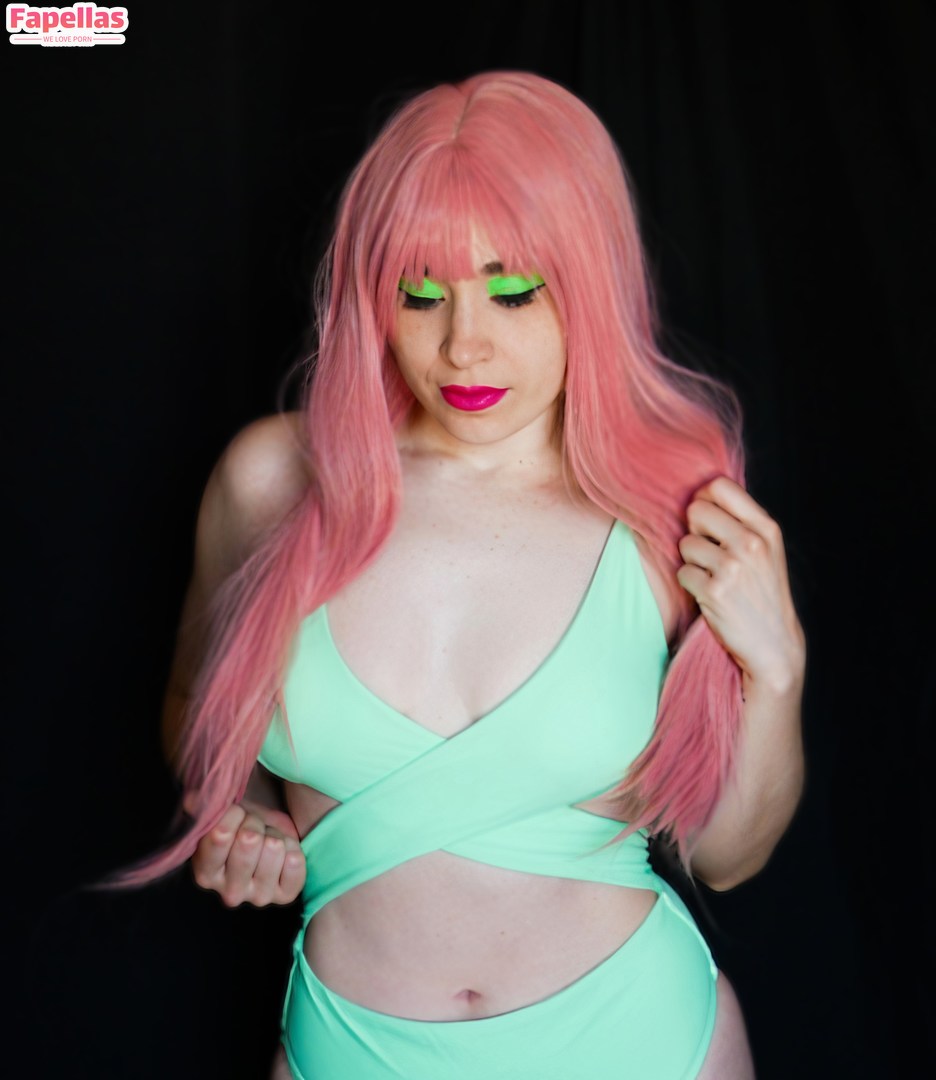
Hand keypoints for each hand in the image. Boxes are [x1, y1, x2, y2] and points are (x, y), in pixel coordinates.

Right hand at [190, 799, 305, 906]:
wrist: (270, 835)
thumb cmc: (242, 825)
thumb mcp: (220, 813)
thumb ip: (203, 807)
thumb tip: (193, 800)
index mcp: (205, 874)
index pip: (220, 835)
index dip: (234, 814)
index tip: (236, 815)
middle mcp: (229, 893)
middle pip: (249, 841)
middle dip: (254, 824)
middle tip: (253, 828)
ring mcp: (258, 897)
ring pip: (273, 848)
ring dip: (273, 836)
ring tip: (267, 840)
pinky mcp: (285, 895)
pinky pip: (295, 861)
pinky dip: (292, 848)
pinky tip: (283, 853)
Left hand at [677, 477, 804, 691]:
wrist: (774, 644)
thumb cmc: (762, 593)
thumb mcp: (767, 550)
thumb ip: (742, 521)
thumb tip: (703, 493)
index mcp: (766, 528)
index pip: (720, 486)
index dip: (704, 499)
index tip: (707, 519)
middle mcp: (751, 543)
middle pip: (696, 510)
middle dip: (694, 530)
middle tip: (709, 552)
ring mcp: (733, 567)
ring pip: (685, 543)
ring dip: (692, 561)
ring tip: (713, 576)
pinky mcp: (714, 592)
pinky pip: (682, 572)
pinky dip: (689, 584)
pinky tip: (709, 594)